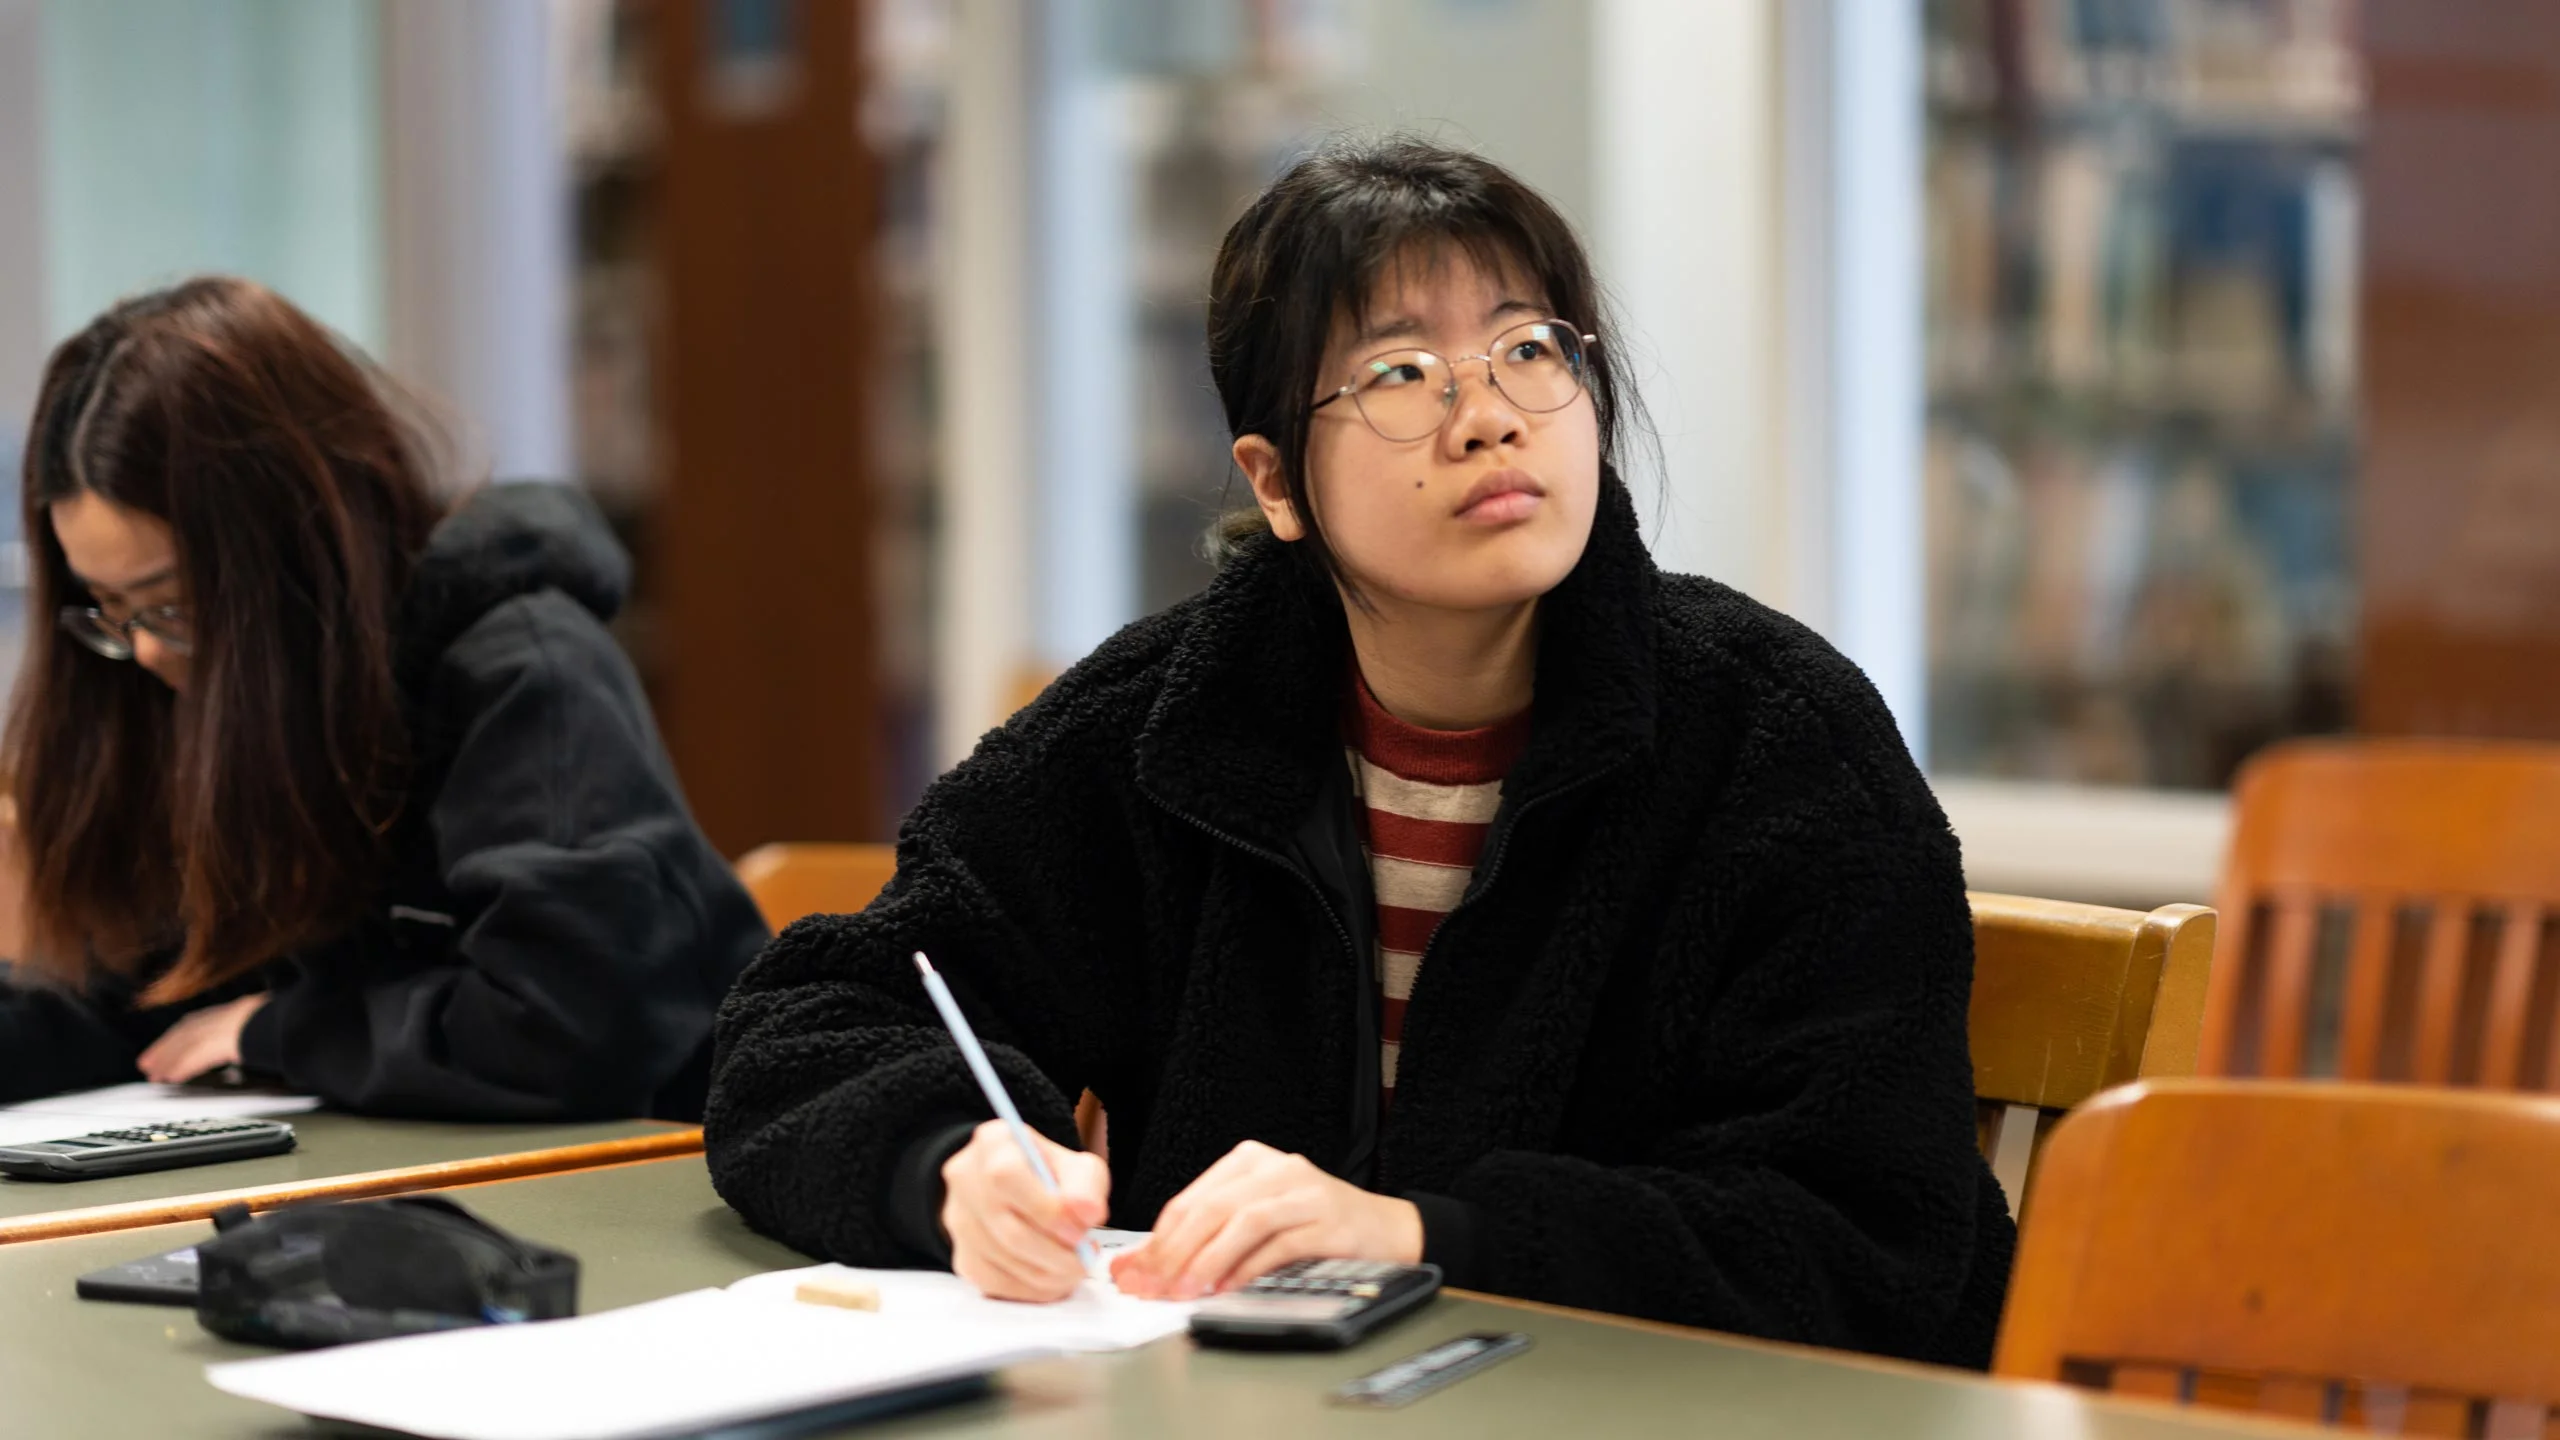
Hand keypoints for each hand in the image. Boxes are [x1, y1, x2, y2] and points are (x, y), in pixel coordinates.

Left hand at [136, 994, 267, 1083]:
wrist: (263, 1020)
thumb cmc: (266, 1019)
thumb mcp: (252, 1018)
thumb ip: (243, 1026)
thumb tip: (249, 1032)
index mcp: (217, 1013)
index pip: (187, 1026)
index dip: (173, 1038)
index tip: (164, 1049)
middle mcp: (206, 1021)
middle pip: (177, 1038)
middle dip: (161, 1052)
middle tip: (146, 1065)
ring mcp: (203, 1033)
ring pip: (179, 1050)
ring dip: (165, 1064)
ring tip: (155, 1077)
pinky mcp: (204, 1048)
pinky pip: (187, 1061)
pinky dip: (179, 1069)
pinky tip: (172, 1078)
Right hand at [941, 1119, 1110, 1302]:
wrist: (1022, 1191)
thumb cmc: (1051, 1177)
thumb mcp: (1078, 1167)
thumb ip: (1086, 1186)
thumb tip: (1087, 1213)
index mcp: (993, 1143)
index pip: (1006, 1176)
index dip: (1045, 1210)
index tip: (1080, 1231)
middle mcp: (965, 1178)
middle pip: (1005, 1227)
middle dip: (1053, 1253)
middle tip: (1085, 1258)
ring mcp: (958, 1221)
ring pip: (1001, 1260)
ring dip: (1047, 1274)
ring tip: (1075, 1268)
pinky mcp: (961, 1257)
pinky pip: (995, 1284)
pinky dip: (1031, 1289)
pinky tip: (1053, 1280)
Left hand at [1110, 1140, 1420, 1299]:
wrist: (1387, 1231)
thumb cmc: (1315, 1228)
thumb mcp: (1257, 1221)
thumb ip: (1206, 1238)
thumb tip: (1145, 1267)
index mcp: (1250, 1162)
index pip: (1190, 1200)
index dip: (1157, 1241)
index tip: (1134, 1274)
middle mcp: (1276, 1168)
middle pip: (1211, 1209)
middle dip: (1174, 1253)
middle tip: (1153, 1287)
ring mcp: (1305, 1192)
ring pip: (1243, 1222)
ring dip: (1208, 1260)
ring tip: (1187, 1290)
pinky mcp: (1329, 1221)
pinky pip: (1280, 1244)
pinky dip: (1249, 1268)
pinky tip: (1229, 1287)